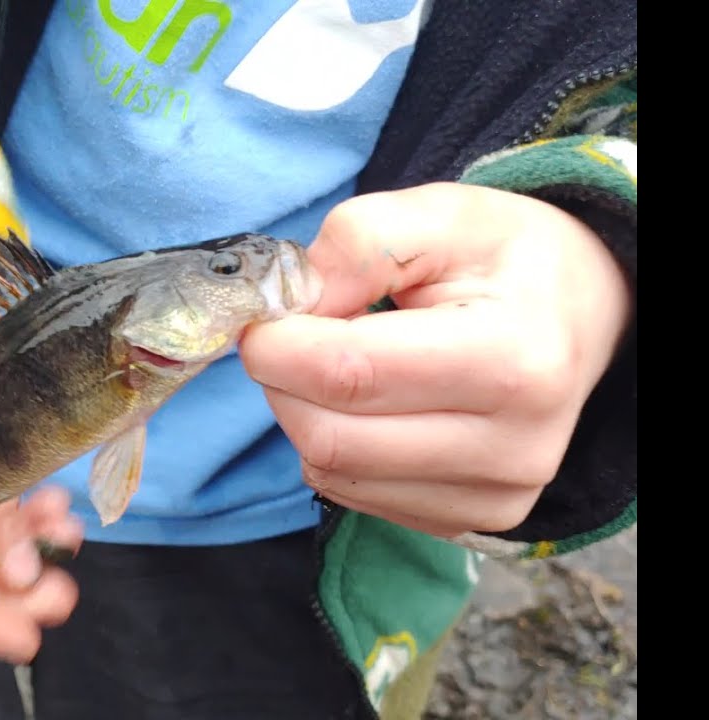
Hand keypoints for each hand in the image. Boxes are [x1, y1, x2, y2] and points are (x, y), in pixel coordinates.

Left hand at [240, 182, 632, 537]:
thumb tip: (292, 306)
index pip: (348, 373)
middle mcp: (514, 447)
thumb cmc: (505, 260)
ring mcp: (494, 495)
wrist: (581, 314)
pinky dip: (330, 446)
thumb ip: (359, 242)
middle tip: (292, 336)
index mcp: (514, 360)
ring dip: (301, 413)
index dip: (277, 344)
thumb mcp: (442, 213)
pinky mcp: (469, 521)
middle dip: (281, 381)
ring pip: (329, 472)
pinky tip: (365, 404)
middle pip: (328, 438)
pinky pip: (349, 494)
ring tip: (336, 363)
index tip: (264, 314)